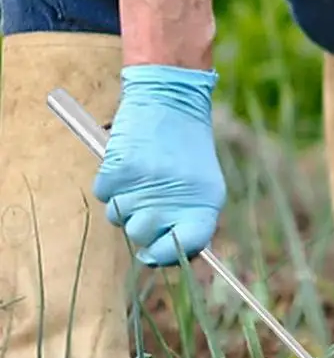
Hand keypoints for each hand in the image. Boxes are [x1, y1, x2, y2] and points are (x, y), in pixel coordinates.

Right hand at [93, 64, 225, 266]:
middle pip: (142, 237)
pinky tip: (127, 166)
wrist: (170, 100)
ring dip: (124, 203)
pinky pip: (103, 195)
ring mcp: (145, 185)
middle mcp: (174, 199)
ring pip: (118, 218)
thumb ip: (193, 222)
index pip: (186, 248)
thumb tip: (176, 256)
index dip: (166, 255)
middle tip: (146, 203)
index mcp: (204, 205)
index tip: (154, 252)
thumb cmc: (188, 151)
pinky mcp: (119, 169)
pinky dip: (110, 184)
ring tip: (140, 179)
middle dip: (140, 225)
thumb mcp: (206, 186)